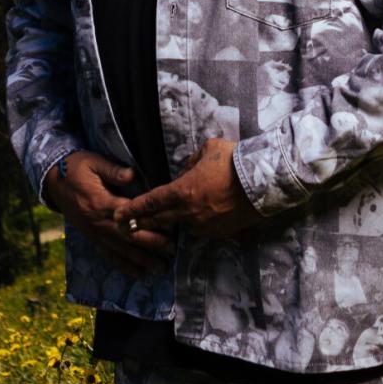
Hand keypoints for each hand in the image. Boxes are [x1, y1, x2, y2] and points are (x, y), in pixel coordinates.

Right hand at [46, 151, 174, 278]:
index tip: (169, 228)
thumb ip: (113, 170)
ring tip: (160, 269)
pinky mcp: (92, 238)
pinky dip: (124, 266)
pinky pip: (109, 255)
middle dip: (151, 246)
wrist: (53, 181)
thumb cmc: (76, 168)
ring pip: (121, 251)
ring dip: (141, 261)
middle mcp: (99, 222)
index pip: (130, 216)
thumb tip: (133, 175)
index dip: (149, 222)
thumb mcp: (94, 162)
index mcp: (102, 203)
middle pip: (129, 237)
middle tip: (172, 252)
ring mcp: (95, 233)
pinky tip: (138, 274)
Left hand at [111, 138, 261, 239]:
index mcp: (183, 191)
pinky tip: (197, 218)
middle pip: (159, 221)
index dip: (133, 209)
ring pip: (181, 225)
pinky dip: (195, 223)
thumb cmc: (234, 160)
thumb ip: (191, 162)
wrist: (264, 181)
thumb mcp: (208, 150)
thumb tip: (185, 171)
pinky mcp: (219, 233)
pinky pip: (200, 229)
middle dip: (142, 223)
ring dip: (173, 223)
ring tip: (163, 222)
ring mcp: (204, 226)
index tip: (118, 215)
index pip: (151, 202)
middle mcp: (190, 213)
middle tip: (126, 227)